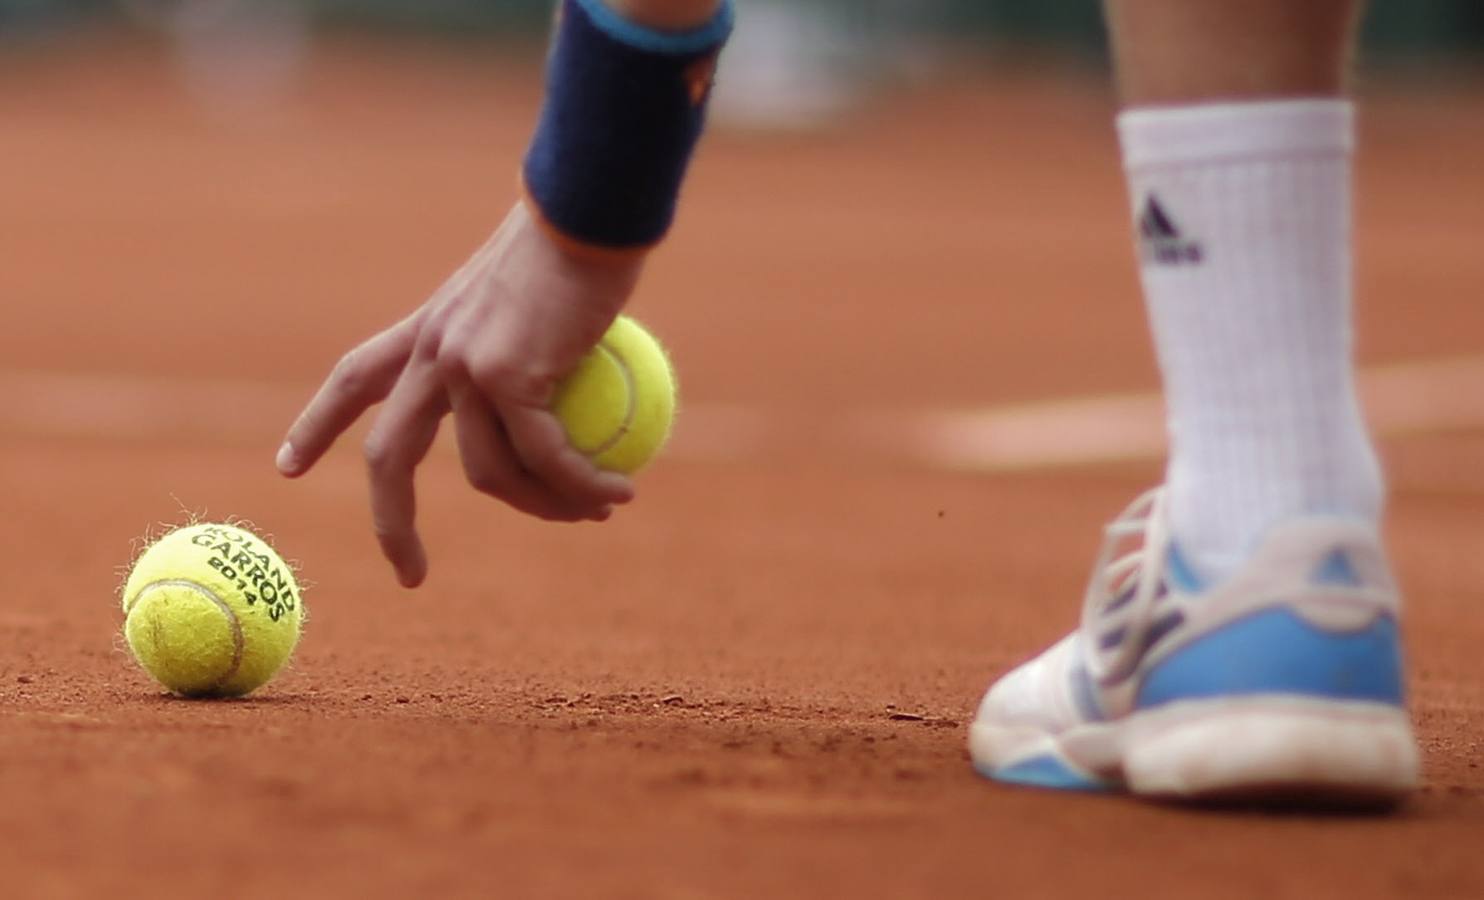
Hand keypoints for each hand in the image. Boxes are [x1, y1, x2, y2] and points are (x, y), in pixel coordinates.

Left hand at [276, 201, 641, 586]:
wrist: (590, 208)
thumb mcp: (534, 298)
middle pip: (389, 455)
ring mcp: (462, 364)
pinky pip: (545, 456)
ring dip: (544, 507)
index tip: (288, 469)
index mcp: (427, 328)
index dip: (317, 424)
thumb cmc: (578, 242)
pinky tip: (617, 493)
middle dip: (389, 524)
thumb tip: (562, 405)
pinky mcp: (505, 374)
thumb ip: (529, 351)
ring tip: (595, 512)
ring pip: (488, 473)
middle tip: (410, 576)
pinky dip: (582, 485)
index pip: (355, 378)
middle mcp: (432, 349)